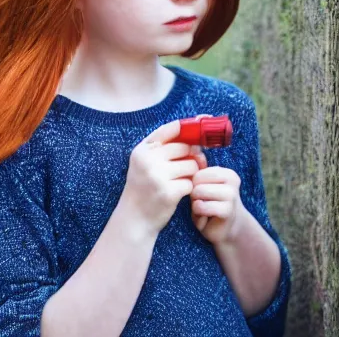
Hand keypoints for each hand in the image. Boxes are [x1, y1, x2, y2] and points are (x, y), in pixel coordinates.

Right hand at [119, 119, 199, 236]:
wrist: (134, 218)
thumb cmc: (143, 187)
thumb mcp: (145, 163)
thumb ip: (164, 148)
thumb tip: (197, 140)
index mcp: (142, 149)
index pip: (171, 129)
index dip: (190, 125)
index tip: (204, 121)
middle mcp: (148, 160)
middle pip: (185, 147)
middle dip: (192, 155)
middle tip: (191, 164)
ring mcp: (158, 176)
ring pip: (192, 164)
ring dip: (192, 173)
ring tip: (181, 180)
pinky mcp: (168, 192)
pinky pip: (191, 182)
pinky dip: (189, 187)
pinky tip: (179, 192)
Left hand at [189, 148, 246, 244]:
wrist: (226, 230)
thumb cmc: (210, 206)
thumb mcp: (203, 188)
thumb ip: (198, 172)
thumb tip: (192, 152)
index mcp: (226, 172)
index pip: (197, 171)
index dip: (193, 184)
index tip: (202, 194)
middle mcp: (232, 180)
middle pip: (196, 181)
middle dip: (194, 194)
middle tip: (203, 203)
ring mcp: (231, 195)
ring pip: (198, 192)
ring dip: (196, 204)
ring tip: (204, 210)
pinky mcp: (228, 210)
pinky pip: (201, 206)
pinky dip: (198, 215)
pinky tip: (206, 218)